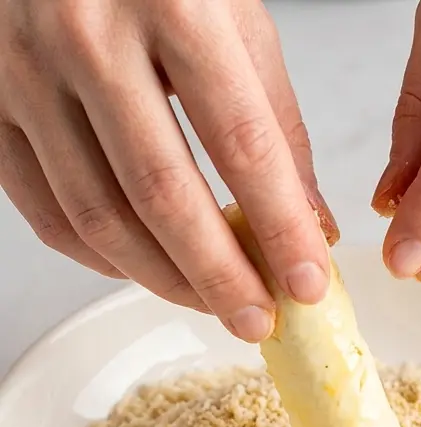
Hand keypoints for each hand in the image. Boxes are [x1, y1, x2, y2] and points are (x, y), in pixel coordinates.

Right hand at [0, 0, 337, 341]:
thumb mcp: (236, 20)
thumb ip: (276, 121)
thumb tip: (311, 222)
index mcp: (174, 8)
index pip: (242, 144)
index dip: (281, 226)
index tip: (309, 282)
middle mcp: (87, 38)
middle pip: (161, 192)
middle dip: (219, 275)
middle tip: (260, 319)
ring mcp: (25, 72)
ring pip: (96, 212)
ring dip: (162, 278)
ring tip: (215, 304)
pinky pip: (42, 207)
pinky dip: (98, 255)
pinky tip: (144, 269)